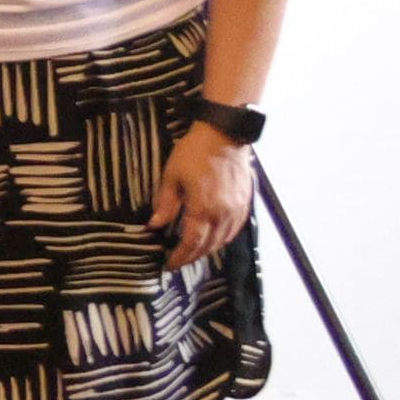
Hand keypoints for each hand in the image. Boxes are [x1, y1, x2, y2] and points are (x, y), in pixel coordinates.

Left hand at [155, 123, 255, 266]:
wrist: (224, 135)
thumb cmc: (194, 153)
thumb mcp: (171, 177)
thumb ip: (165, 204)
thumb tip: (154, 226)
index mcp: (203, 209)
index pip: (191, 243)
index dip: (180, 257)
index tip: (168, 264)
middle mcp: (224, 213)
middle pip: (208, 245)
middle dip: (192, 256)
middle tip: (178, 261)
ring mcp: (237, 209)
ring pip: (224, 240)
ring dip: (208, 249)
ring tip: (193, 253)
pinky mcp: (245, 202)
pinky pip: (236, 228)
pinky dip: (224, 238)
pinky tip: (214, 238)